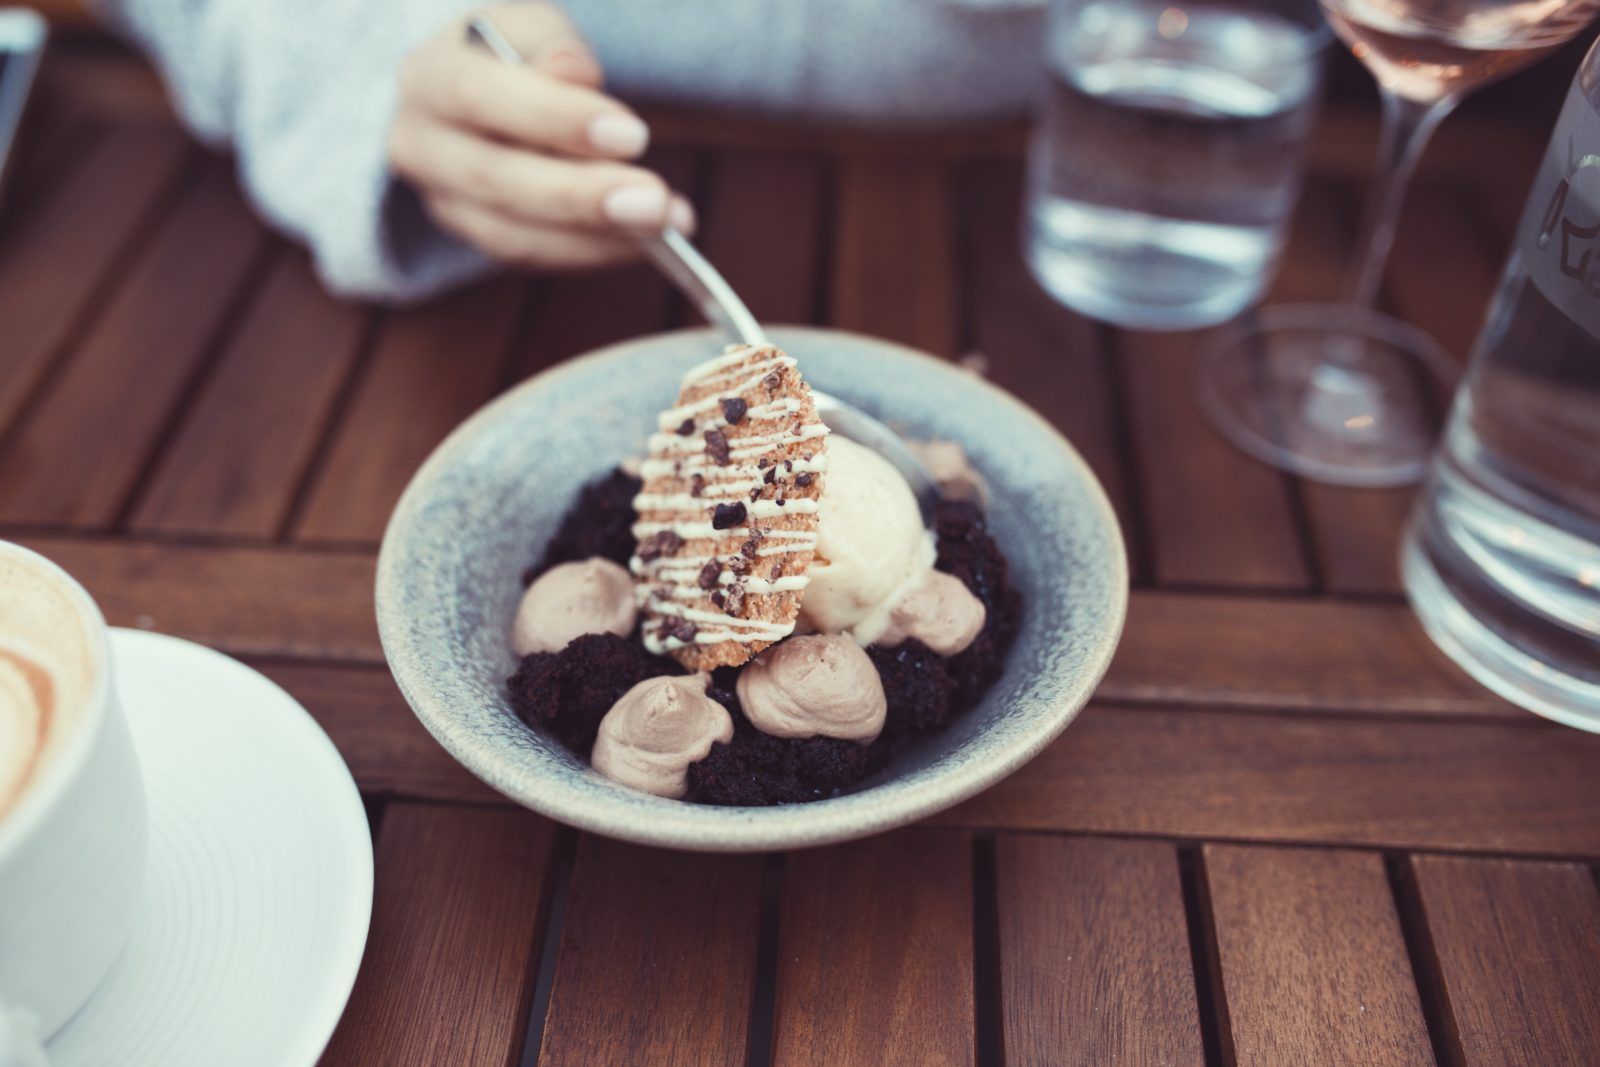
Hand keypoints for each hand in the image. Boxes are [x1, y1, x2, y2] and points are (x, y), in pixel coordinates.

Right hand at [389, 3, 691, 270]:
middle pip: (496, 180)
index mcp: (428, 78)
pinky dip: (592, 251)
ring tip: (665, 224)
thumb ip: (550, 46)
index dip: (555, 119)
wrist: (473, 92)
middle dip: (583, 196)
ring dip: (596, 237)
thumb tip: (575, 73)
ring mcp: (443, 201)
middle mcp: (421, 146)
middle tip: (656, 202)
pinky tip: (643, 241)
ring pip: (513, 235)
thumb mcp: (529, 28)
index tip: (631, 135)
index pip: (481, 98)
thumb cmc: (510, 54)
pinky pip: (533, 257)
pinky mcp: (475, 237)